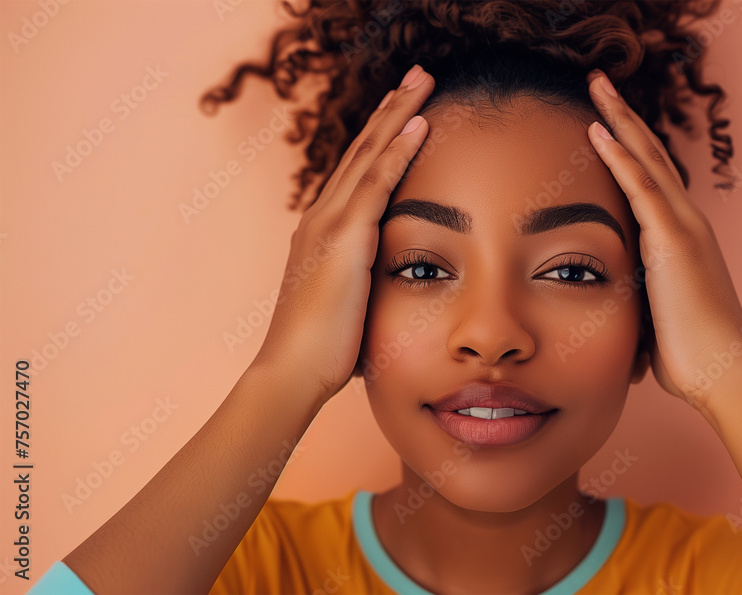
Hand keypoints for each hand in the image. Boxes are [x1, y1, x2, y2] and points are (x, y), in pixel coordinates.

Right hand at [250, 64, 433, 407]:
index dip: (381, 137)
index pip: (357, 172)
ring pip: (368, 155)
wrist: (291, 373)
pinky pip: (375, 184)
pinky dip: (397, 152)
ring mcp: (328, 225)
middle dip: (391, 109)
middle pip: (361, 150)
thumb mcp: (345, 305)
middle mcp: (321, 218)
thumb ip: (361, 284)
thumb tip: (380, 290)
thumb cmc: (320, 350)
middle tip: (417, 76)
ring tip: (422, 81)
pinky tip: (419, 126)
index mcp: (323, 232)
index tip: (405, 109)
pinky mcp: (343, 240)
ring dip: (397, 115)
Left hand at [584, 68, 741, 413]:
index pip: (652, 180)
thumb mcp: (658, 317)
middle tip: (599, 81)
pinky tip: (598, 130)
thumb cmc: (692, 357)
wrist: (724, 376)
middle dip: (623, 115)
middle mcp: (688, 223)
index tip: (604, 118)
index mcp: (683, 239)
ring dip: (619, 119)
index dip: (630, 145)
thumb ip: (641, 298)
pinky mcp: (674, 241)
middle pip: (651, 155)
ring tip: (596, 84)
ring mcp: (684, 228)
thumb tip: (619, 310)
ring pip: (647, 158)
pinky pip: (642, 188)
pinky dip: (619, 157)